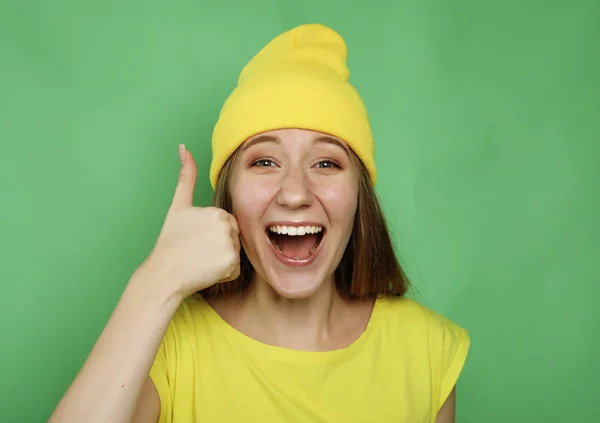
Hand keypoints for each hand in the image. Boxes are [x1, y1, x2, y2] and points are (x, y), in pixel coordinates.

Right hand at [142, 144, 240, 298]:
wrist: (164, 274)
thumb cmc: (170, 241)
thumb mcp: (178, 206)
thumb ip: (186, 177)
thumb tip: (183, 147)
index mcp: (217, 211)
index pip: (226, 222)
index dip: (211, 232)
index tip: (195, 238)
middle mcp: (226, 227)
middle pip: (233, 236)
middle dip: (219, 245)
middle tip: (198, 250)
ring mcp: (230, 246)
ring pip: (235, 252)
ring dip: (222, 259)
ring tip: (201, 260)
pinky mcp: (231, 265)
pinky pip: (234, 269)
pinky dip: (223, 273)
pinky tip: (207, 271)